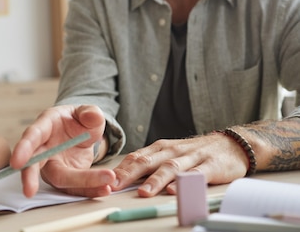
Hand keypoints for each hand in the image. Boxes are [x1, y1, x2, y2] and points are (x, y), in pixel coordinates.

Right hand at [10, 105, 115, 197]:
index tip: (17, 162)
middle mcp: (44, 148)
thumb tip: (93, 115)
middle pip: (33, 165)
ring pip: (59, 179)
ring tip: (105, 186)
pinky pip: (74, 187)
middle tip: (29, 191)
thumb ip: (90, 113)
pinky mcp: (64, 178)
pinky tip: (104, 190)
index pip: (32, 136)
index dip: (24, 148)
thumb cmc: (77, 120)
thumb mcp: (87, 112)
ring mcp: (52, 165)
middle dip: (29, 178)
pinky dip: (89, 190)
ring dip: (80, 185)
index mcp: (45, 125)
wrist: (82, 133)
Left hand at [112, 132, 249, 196]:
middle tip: (115, 185)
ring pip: (169, 168)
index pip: (135, 158)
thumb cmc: (195, 152)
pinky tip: (175, 190)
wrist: (231, 144)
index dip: (120, 169)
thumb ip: (152, 165)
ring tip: (144, 192)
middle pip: (147, 161)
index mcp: (160, 148)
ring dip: (155, 180)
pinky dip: (183, 182)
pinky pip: (195, 175)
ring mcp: (191, 158)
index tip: (105, 180)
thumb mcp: (170, 154)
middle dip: (130, 174)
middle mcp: (172, 151)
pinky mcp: (210, 166)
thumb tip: (126, 179)